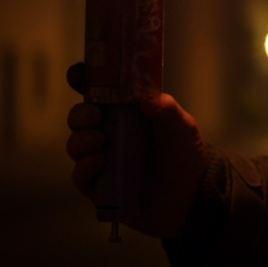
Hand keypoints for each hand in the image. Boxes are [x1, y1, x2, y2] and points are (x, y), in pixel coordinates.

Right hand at [66, 62, 209, 237]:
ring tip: (99, 140)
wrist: (191, 194)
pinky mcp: (100, 187)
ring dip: (80, 140)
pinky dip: (84, 167)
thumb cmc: (184, 153)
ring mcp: (102, 160)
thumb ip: (165, 108)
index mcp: (124, 113)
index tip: (77, 72)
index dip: (83, 80)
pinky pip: (81, 176)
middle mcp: (109, 133)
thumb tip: (145, 98)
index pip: (97, 93)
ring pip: (76, 145)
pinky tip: (98, 162)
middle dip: (79, 113)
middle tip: (94, 114)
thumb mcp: (181, 125)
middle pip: (79, 118)